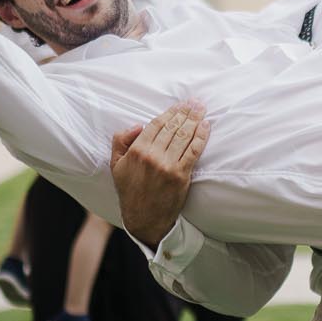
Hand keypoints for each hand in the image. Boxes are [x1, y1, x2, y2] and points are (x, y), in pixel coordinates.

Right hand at [109, 101, 208, 246]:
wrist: (144, 218)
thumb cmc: (130, 190)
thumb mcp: (116, 165)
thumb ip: (121, 141)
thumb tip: (139, 125)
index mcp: (137, 151)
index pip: (156, 124)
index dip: (170, 112)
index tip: (179, 105)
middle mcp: (153, 155)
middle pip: (172, 127)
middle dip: (185, 112)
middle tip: (195, 102)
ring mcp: (168, 165)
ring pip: (184, 136)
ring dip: (195, 120)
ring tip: (201, 109)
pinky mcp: (181, 175)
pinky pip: (193, 151)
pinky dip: (201, 137)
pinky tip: (206, 126)